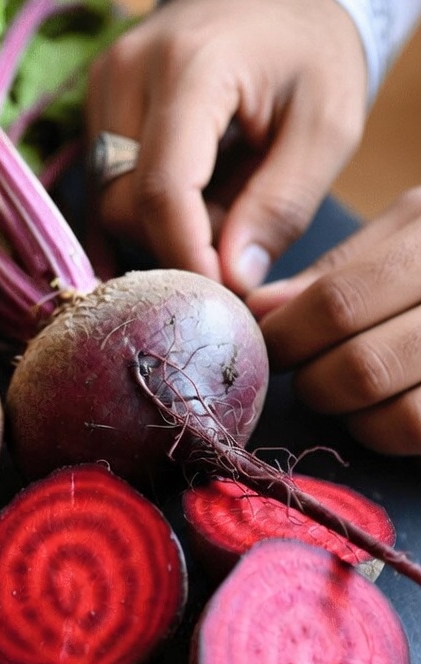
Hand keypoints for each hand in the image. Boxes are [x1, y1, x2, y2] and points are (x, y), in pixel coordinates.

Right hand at [87, 0, 367, 292]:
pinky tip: (184, 213)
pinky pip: (101, 182)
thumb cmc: (311, 49)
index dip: (187, 255)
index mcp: (192, 67)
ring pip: (105, 198)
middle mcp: (128, 71)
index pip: (164, 188)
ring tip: (223, 205)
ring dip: (160, 224)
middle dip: (177, 240)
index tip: (223, 295)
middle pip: (123, 200)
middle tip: (240, 236)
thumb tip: (232, 280)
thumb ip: (282, 204)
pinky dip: (139, 210)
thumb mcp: (327, 125)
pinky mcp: (95, 101)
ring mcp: (102, 83)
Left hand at [248, 189, 420, 454]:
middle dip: (314, 382)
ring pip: (397, 416)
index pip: (339, 301)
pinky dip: (394, 434)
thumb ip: (342, 267)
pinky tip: (392, 413)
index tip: (264, 346)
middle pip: (361, 365)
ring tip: (353, 396)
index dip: (285, 334)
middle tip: (309, 376)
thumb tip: (258, 309)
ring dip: (354, 417)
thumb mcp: (418, 229)